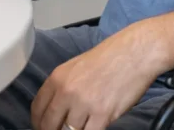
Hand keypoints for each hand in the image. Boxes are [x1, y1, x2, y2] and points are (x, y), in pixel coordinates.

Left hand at [31, 27, 161, 129]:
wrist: (136, 52)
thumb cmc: (112, 56)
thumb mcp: (77, 66)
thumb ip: (63, 86)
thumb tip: (56, 109)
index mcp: (58, 77)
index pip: (37, 109)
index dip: (39, 122)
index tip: (45, 126)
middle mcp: (67, 91)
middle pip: (49, 125)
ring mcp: (84, 104)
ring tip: (84, 124)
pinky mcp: (102, 114)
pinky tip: (94, 126)